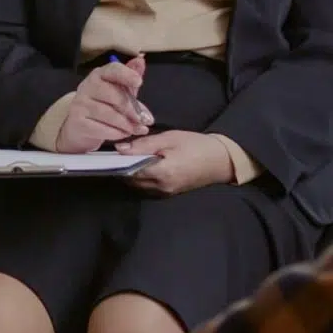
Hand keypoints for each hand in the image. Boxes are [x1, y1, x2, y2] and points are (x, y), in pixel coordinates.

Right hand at [54, 56, 154, 153]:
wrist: (79, 126)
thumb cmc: (103, 105)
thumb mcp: (118, 91)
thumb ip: (130, 79)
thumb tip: (140, 61)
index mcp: (99, 75)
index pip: (112, 70)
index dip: (126, 75)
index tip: (139, 82)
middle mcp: (87, 87)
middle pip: (114, 96)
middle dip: (132, 110)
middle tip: (145, 120)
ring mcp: (80, 104)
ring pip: (109, 114)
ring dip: (127, 125)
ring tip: (136, 129)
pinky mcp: (78, 121)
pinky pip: (102, 129)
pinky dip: (116, 133)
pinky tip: (123, 134)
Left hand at [118, 129, 233, 194]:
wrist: (220, 160)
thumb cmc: (196, 145)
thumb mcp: (170, 138)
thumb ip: (144, 144)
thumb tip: (120, 148)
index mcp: (162, 173)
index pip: (130, 171)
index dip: (119, 162)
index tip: (112, 152)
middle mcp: (161, 187)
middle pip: (132, 180)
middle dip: (123, 168)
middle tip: (120, 153)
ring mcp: (165, 193)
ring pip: (138, 185)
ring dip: (132, 173)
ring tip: (131, 157)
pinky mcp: (169, 193)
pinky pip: (148, 187)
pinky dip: (142, 177)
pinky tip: (143, 165)